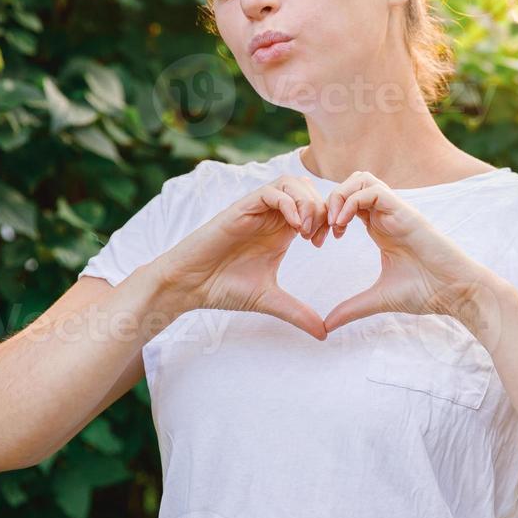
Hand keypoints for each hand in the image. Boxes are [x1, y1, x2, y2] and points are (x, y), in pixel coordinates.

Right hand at [155, 174, 332, 339]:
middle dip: (322, 208)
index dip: (327, 219)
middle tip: (319, 236)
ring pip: (292, 183)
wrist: (189, 287)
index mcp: (281, 230)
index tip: (326, 243)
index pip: (315, 206)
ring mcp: (256, 210)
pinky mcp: (240, 209)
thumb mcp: (270, 300)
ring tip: (306, 231)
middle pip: (308, 189)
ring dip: (307, 202)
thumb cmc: (224, 288)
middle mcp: (270, 216)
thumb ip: (298, 312)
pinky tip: (294, 227)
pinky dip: (289, 203)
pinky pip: (271, 191)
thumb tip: (325, 334)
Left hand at [320, 171, 492, 333]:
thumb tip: (327, 326)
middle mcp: (386, 214)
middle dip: (328, 201)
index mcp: (380, 228)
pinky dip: (352, 201)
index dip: (325, 217)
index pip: (347, 204)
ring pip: (360, 179)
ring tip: (332, 224)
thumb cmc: (426, 291)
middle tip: (318, 229)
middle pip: (351, 184)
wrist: (455, 291)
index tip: (315, 242)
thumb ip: (352, 307)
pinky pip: (372, 190)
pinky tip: (343, 225)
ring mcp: (396, 210)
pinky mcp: (404, 212)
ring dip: (340, 196)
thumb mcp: (379, 299)